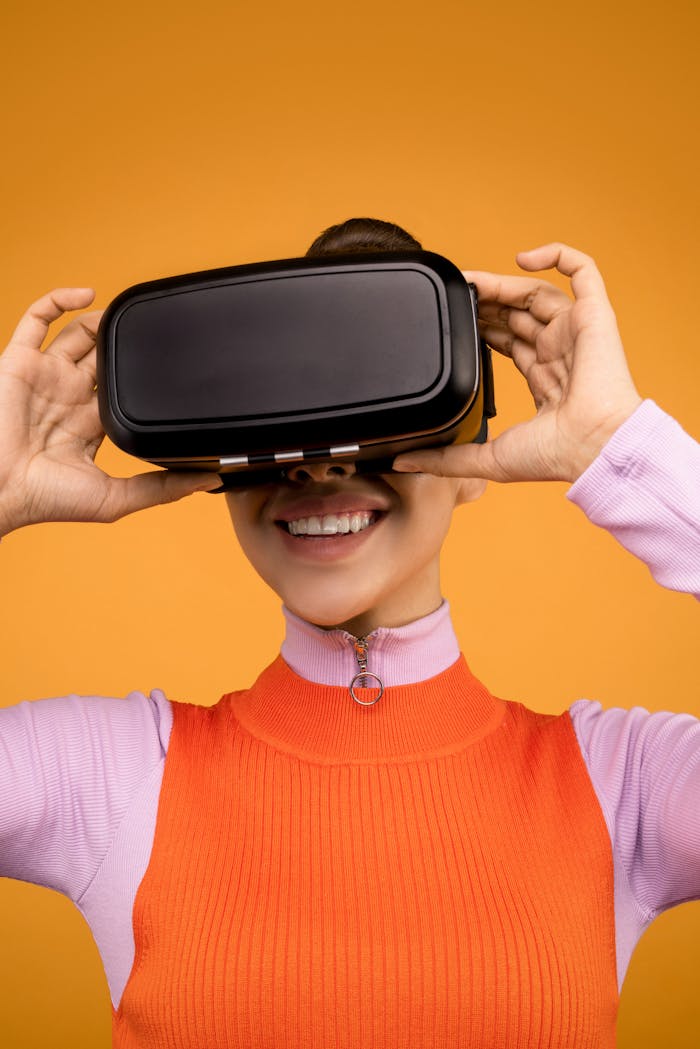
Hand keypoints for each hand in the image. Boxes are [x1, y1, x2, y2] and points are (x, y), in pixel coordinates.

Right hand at [0, 288, 220, 535]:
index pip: (124, 391)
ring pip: (76, 333)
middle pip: (103, 357)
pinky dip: (60, 299)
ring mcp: (45, 376)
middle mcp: (68, 396)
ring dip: (101, 319)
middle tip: (154, 330)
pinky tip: (88, 294)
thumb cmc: (46, 499)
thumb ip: (161, 488)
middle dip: (125, 343)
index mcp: (90, 424)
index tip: (174, 364)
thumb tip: (208, 480)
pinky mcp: (21, 360)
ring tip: (127, 310)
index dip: (145, 376)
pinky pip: (37, 318)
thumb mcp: (116, 499)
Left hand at [393, 242, 643, 484]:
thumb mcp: (487, 458)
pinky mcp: (594, 316)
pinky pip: (583, 271)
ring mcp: (576, 332)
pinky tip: (524, 257)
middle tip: (457, 296)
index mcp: (544, 380)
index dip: (482, 326)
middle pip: (518, 315)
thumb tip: (404, 461)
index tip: (456, 318)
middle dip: (486, 303)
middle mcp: (560, 352)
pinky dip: (557, 256)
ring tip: (472, 280)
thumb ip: (445, 459)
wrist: (594, 447)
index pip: (509, 342)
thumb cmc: (555, 456)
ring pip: (537, 292)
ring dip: (503, 283)